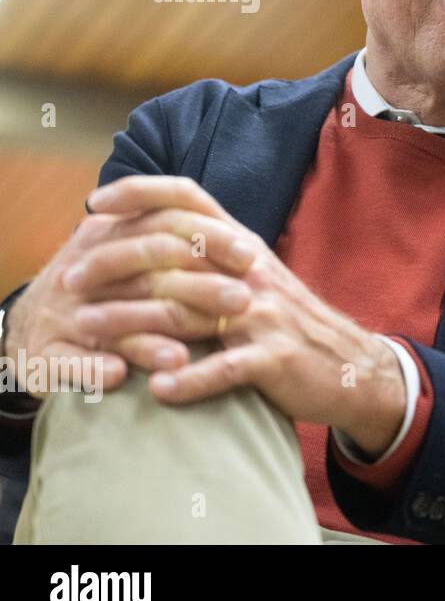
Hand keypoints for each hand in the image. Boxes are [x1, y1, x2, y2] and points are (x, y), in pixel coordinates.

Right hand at [3, 207, 231, 398]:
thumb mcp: (136, 265)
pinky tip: (120, 376)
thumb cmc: (107, 296)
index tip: (251, 256)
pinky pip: (68, 359)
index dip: (210, 238)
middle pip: (146, 270)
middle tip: (242, 301)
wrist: (36, 330)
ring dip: (148, 335)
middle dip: (198, 286)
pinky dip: (94, 368)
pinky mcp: (44, 351)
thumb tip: (251, 252)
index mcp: (108, 237)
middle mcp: (84, 267)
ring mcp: (61, 310)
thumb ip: (181, 252)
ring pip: (109, 317)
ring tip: (183, 355)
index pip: (164, 224)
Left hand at [72, 176, 405, 455]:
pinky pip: (224, 368)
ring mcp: (263, 315)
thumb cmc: (292, 326)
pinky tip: (159, 387)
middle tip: (70, 282)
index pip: (191, 201)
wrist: (353, 367)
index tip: (95, 205)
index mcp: (244, 248)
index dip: (141, 193)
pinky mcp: (274, 358)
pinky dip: (189, 379)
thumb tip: (154, 237)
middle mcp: (251, 272)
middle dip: (114, 263)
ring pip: (186, 313)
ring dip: (131, 323)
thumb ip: (213, 257)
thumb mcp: (255, 279)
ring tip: (88, 331)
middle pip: (173, 254)